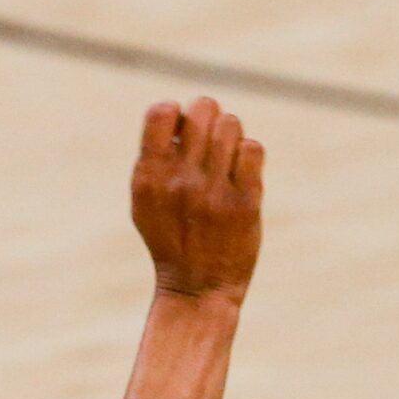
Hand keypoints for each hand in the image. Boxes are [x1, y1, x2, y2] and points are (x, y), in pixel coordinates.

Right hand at [131, 97, 262, 299]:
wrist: (196, 289)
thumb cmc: (170, 239)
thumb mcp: (144, 201)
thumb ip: (154, 159)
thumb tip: (180, 115)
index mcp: (150, 175)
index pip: (162, 111)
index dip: (177, 113)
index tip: (182, 134)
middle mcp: (180, 179)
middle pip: (204, 109)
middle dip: (209, 116)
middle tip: (211, 140)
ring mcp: (213, 191)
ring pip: (231, 125)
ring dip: (231, 135)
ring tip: (227, 157)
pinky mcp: (244, 203)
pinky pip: (253, 149)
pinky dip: (249, 153)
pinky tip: (242, 171)